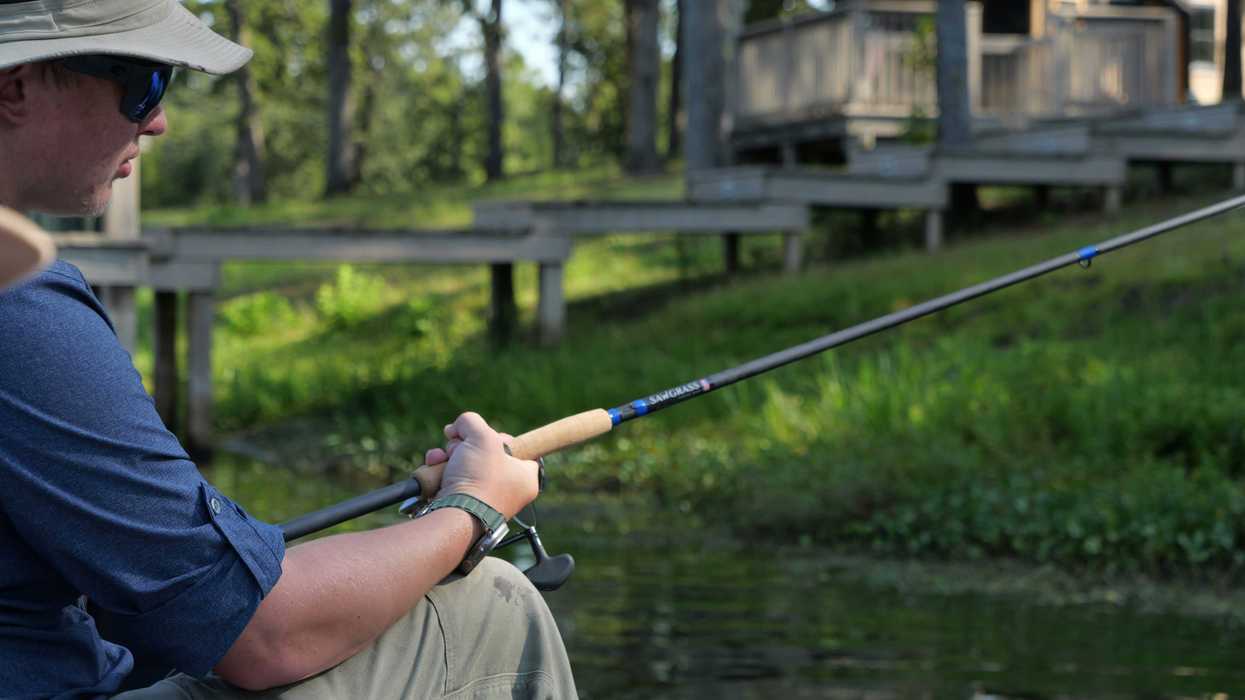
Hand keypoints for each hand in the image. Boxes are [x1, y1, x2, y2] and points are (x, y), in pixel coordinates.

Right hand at [423, 412, 538, 519]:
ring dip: (448, 455)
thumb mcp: (482, 437)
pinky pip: (450, 478)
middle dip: (465, 445)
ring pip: (463, 464)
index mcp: (525, 478)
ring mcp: (482, 499)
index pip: (519, 448)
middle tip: (460, 447)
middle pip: (485, 454)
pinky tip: (434, 466)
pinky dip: (438, 470)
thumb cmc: (479, 479)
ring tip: (443, 458)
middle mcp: (507, 491)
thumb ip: (472, 421)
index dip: (499, 438)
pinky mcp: (460, 504)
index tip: (489, 438)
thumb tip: (457, 427)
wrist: (454, 516)